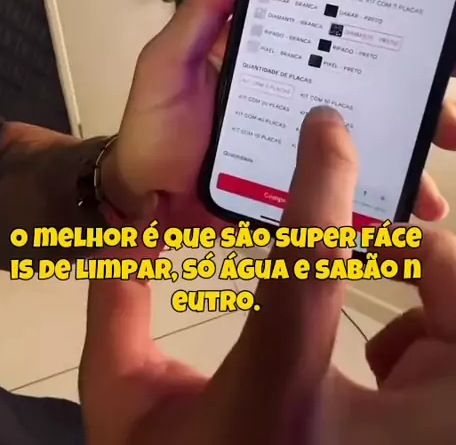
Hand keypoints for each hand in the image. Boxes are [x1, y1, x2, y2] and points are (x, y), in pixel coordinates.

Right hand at [81, 110, 455, 444]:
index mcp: (274, 400)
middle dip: (427, 257)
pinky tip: (391, 380)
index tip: (326, 126)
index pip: (309, 270)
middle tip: (387, 250)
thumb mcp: (124, 407)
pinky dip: (439, 355)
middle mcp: (360, 432)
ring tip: (386, 334)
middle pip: (447, 296)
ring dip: (438, 307)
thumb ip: (118, 311)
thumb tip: (133, 227)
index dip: (320, 187)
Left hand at [102, 0, 453, 232]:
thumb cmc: (154, 126)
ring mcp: (301, 139)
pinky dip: (375, 194)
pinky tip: (402, 210)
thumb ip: (203, 11)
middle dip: (414, 102)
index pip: (332, 31)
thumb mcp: (169, 61)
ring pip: (365, 138)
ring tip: (429, 186)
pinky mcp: (300, 181)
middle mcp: (296, 91)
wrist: (143, 203)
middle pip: (365, 88)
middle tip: (445, 121)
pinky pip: (344, 183)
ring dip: (404, 155)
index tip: (421, 35)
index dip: (375, 31)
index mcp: (272, 53)